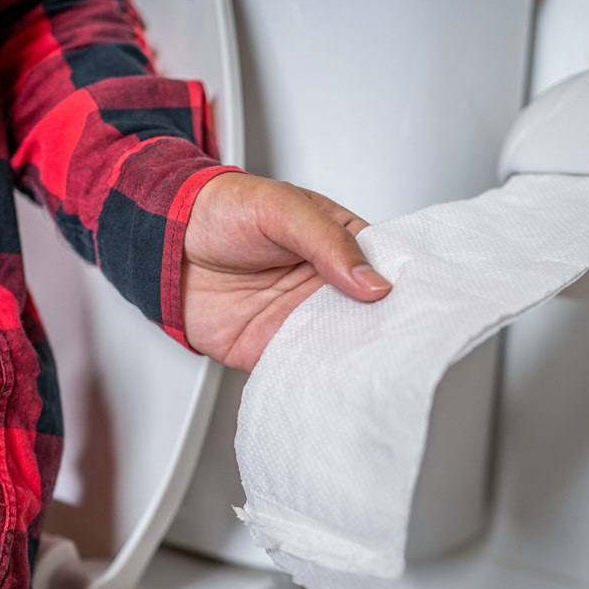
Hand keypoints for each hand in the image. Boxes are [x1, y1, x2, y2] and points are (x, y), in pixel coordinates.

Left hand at [183, 172, 391, 370]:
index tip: (424, 304)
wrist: (164, 240)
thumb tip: (371, 281)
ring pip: (341, 346)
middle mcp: (325, 286)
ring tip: (378, 369)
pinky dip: (316, 378)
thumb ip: (328, 243)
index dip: (403, 286)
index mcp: (339, 244)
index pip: (385, 268)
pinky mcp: (271, 348)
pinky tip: (332, 381)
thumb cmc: (221, 211)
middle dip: (386, 331)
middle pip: (370, 315)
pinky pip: (301, 368)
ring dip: (356, 358)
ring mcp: (300, 319)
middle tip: (407, 345)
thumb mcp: (282, 208)